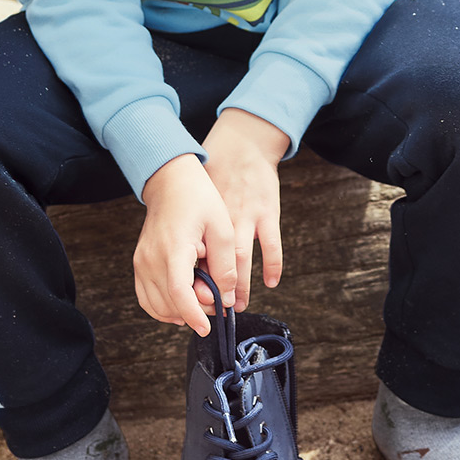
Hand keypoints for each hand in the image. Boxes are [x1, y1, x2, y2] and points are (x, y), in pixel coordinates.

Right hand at [134, 154, 236, 335]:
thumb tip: (227, 298)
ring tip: (203, 300)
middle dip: (196, 311)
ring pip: (157, 305)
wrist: (171, 182)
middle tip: (218, 300)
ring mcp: (141, 262)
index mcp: (174, 248)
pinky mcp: (139, 264)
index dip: (194, 315)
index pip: (179, 293)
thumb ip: (225, 265)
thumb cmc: (199, 200)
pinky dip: (163, 308)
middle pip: (170, 303)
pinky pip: (146, 298)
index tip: (207, 328)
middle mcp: (151, 259)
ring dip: (180, 311)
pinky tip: (182, 306)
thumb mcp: (223, 228)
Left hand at [202, 106, 291, 300]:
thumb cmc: (215, 177)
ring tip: (241, 304)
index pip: (196, 260)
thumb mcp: (198, 203)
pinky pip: (272, 245)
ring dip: (242, 285)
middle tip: (219, 312)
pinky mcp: (268, 212)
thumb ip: (193, 231)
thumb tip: (187, 266)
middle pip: (218, 265)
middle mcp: (223, 220)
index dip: (194, 288)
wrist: (242, 146)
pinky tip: (271, 282)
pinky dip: (273, 266)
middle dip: (219, 291)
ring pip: (242, 259)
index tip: (195, 307)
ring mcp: (247, 216)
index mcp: (204, 219)